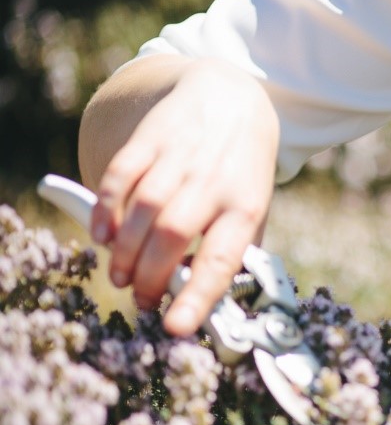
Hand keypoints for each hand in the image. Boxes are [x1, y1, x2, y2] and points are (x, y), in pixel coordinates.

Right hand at [88, 56, 278, 334]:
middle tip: (142, 300)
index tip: (176, 327)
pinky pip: (121, 177)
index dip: (197, 295)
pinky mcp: (150, 138)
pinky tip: (101, 236)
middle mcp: (213, 181)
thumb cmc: (241, 170)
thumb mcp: (255, 207)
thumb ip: (237, 249)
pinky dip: (105, 210)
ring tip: (119, 277)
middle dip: (149, 276)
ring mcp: (180, 157)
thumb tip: (214, 301)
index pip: (222, 258)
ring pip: (143, 210)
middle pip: (173, 235)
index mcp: (245, 205)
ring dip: (124, 251)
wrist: (233, 98)